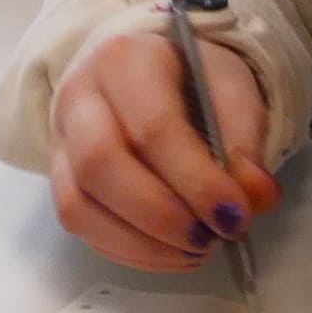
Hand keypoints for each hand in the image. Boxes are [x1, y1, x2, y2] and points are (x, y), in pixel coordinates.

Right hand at [44, 22, 276, 272]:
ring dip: (142, 244)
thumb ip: (246, 141)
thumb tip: (253, 197)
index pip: (154, 127)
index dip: (196, 182)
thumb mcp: (232, 92)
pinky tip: (170, 252)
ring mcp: (60, 141)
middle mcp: (79, 97)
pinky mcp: (58, 179)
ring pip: (79, 205)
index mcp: (126, 61)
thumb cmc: (193, 81)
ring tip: (195, 250)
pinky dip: (129, 251)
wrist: (151, 77)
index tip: (235, 217)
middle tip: (210, 238)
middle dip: (162, 216)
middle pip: (100, 166)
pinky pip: (79, 226)